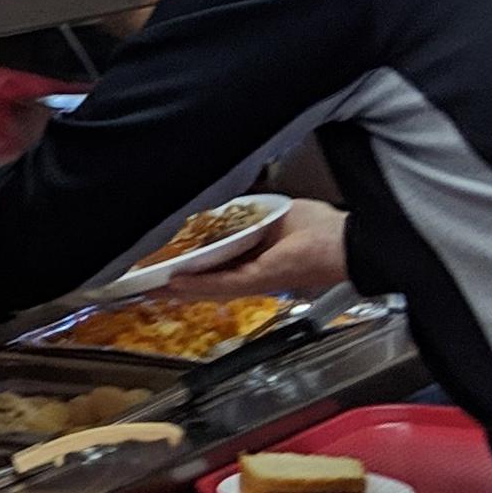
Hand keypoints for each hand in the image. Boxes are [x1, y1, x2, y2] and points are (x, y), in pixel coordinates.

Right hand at [160, 197, 350, 299]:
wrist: (345, 244)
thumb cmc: (321, 229)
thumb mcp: (276, 212)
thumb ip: (249, 212)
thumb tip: (226, 204)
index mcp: (256, 254)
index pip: (214, 260)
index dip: (188, 260)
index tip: (165, 259)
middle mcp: (251, 269)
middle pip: (205, 276)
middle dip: (175, 279)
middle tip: (146, 281)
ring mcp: (253, 277)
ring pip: (207, 285)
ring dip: (177, 287)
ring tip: (150, 288)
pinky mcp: (258, 279)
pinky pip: (221, 284)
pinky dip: (197, 284)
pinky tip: (174, 283)